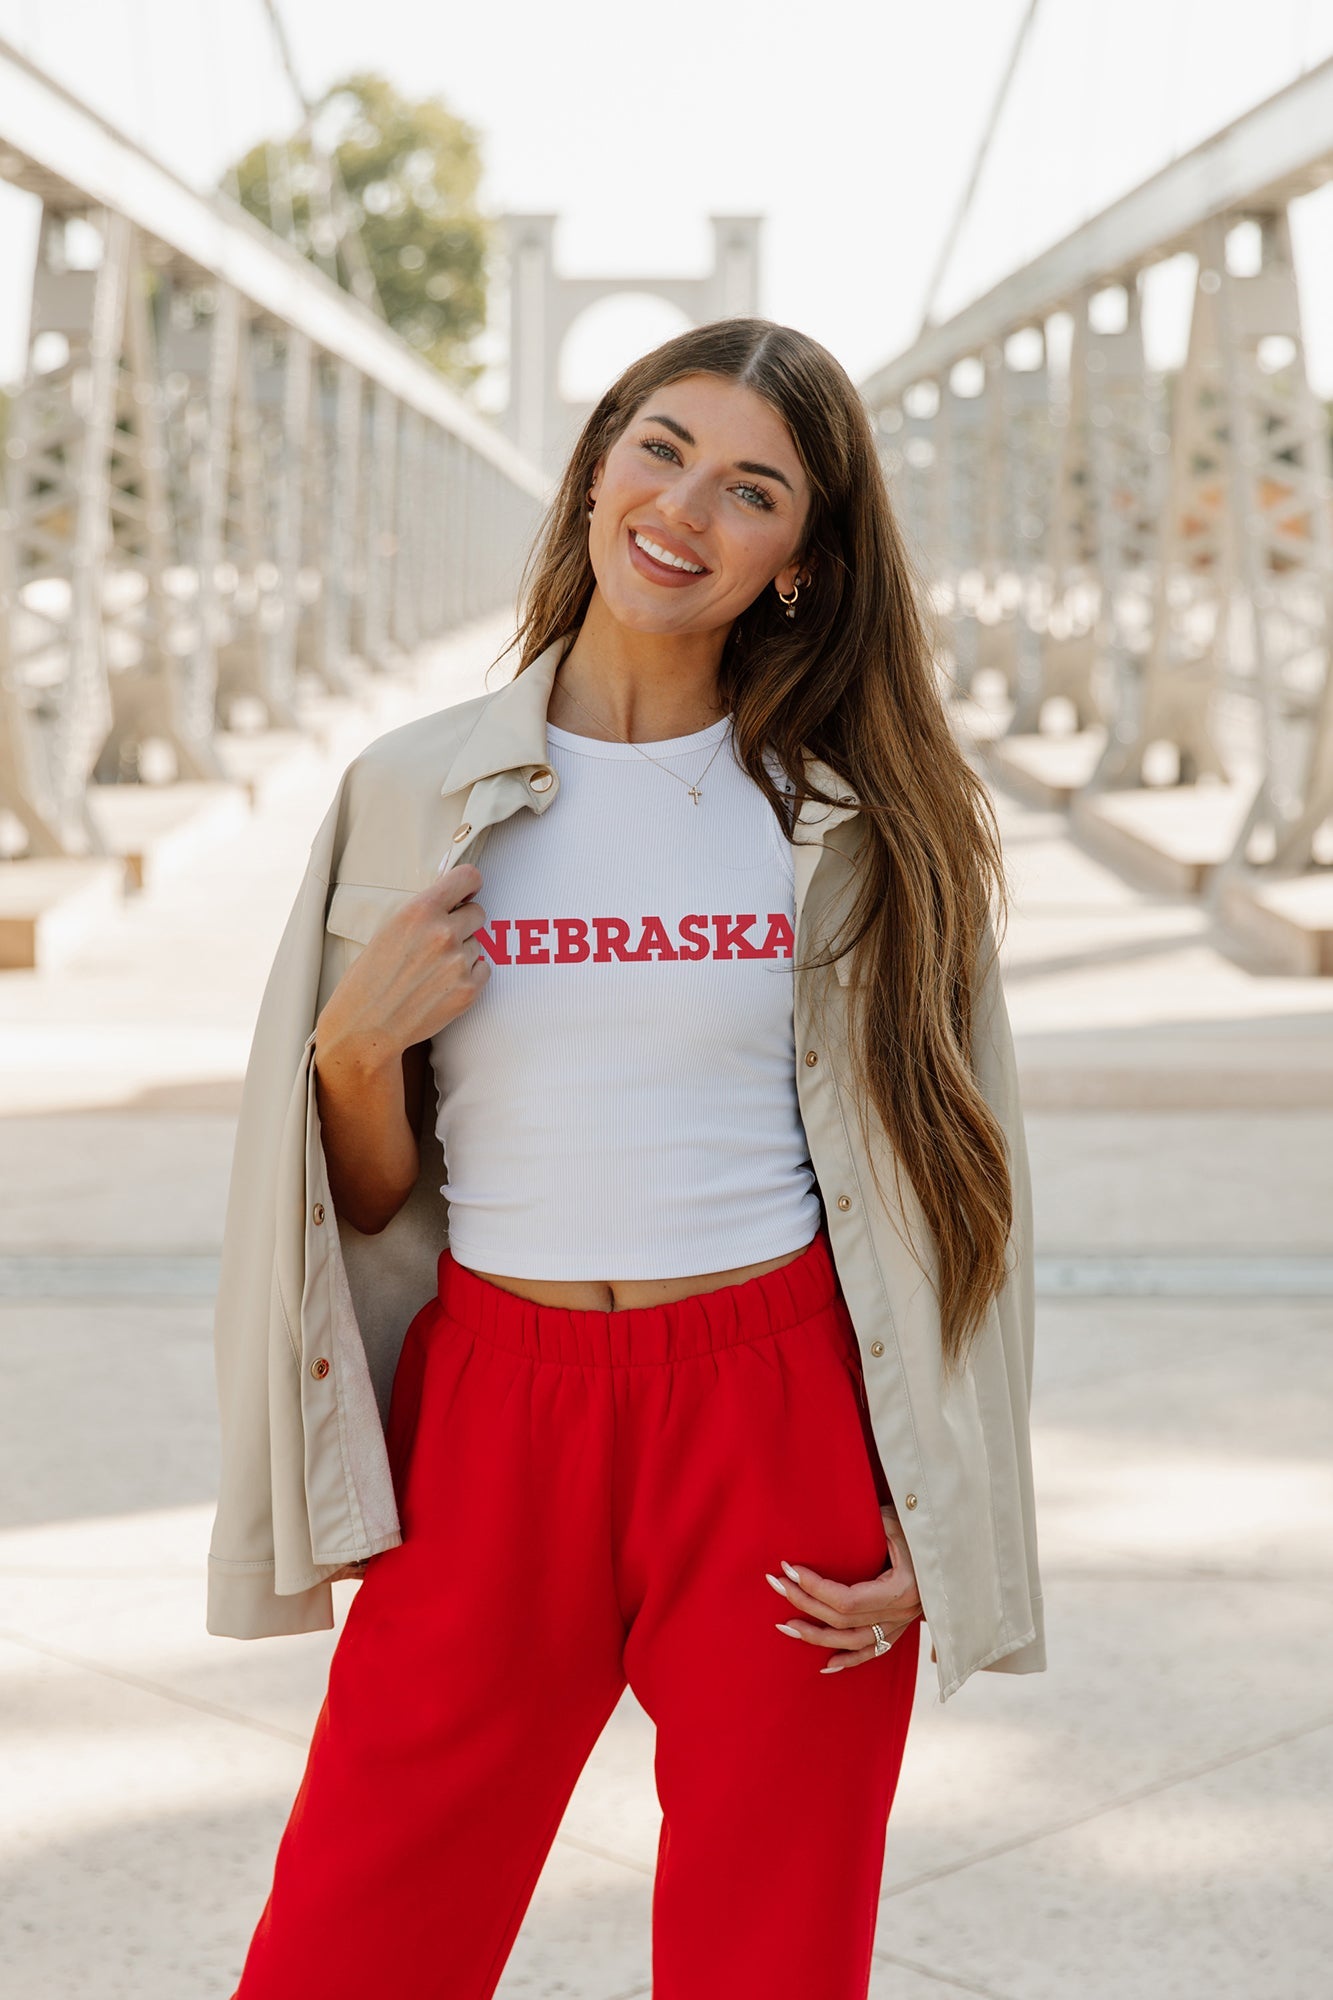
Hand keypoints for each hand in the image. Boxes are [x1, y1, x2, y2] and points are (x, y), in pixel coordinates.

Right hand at [316, 861, 490, 1070]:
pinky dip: (469, 976)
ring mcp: (459, 962)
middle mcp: (443, 933)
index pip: (468, 877)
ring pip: (479, 944)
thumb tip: (455, 897)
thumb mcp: (389, 930)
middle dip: (464, 924)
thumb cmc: (370, 978)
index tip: (467, 893)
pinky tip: (442, 986)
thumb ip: (423, 912)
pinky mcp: (469, 990)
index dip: (470, 885)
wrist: (366, 1026)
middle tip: (441, 942)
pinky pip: (484, 969)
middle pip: (478, 912)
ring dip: (463, 953)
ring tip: (432, 972)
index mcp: (419, 911)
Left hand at [765, 1505, 923, 1674]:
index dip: (814, 1587)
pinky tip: (826, 1666)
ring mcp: (903, 1623)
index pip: (846, 1599)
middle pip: (843, 1619)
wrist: (951, 1541)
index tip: (789, 1569)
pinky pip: (874, 1652)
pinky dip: (849, 1661)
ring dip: (817, 1636)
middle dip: (805, 1602)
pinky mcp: (902, 1627)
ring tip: (786, 1626)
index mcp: (902, 1588)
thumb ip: (868, 1526)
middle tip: (776, 1584)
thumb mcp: (894, 1520)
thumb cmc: (920, 1524)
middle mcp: (903, 1612)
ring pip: (854, 1642)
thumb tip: (827, 1525)